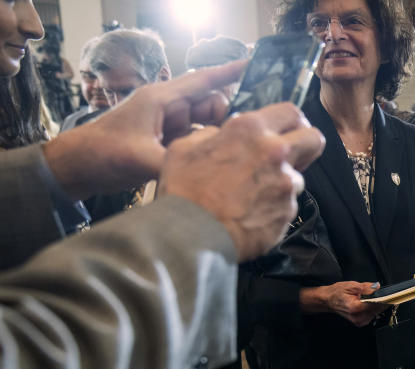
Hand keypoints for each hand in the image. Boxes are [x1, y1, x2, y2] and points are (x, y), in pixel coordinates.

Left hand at [44, 60, 247, 199]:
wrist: (78, 168)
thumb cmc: (103, 153)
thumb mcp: (142, 160)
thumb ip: (178, 165)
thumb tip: (211, 175)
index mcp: (162, 99)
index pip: (203, 81)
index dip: (229, 73)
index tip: (253, 65)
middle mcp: (169, 109)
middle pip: (212, 106)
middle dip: (229, 118)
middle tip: (246, 138)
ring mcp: (170, 126)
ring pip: (207, 126)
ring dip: (219, 137)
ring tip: (236, 153)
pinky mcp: (169, 143)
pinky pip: (197, 141)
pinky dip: (207, 149)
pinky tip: (221, 162)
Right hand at [158, 103, 324, 260]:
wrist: (191, 235)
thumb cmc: (184, 191)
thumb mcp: (184, 147)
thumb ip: (212, 135)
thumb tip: (222, 134)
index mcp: (250, 130)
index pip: (291, 112)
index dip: (292, 122)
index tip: (288, 131)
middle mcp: (275, 153)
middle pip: (314, 139)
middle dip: (307, 146)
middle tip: (293, 156)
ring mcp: (285, 185)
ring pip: (297, 179)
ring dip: (282, 184)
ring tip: (254, 196)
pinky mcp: (288, 213)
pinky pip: (287, 206)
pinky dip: (274, 210)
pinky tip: (252, 215)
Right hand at [299, 281, 386, 326]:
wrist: (328, 300)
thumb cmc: (337, 293)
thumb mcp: (351, 285)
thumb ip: (366, 287)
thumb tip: (376, 287)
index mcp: (356, 308)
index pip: (376, 304)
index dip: (385, 299)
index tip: (393, 296)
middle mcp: (358, 317)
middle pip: (378, 310)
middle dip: (382, 301)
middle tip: (383, 294)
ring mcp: (359, 321)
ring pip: (376, 313)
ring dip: (377, 305)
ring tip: (371, 298)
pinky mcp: (361, 322)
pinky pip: (372, 315)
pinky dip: (373, 309)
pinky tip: (368, 304)